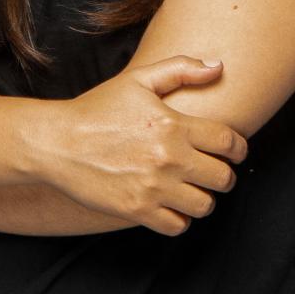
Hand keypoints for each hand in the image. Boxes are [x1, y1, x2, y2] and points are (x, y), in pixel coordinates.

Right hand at [26, 55, 246, 234]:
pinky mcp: (136, 210)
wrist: (56, 142)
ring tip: (189, 190)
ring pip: (204, 205)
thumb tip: (218, 67)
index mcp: (174, 125)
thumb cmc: (96, 110)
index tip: (232, 152)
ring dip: (201, 199)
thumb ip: (181, 69)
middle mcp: (169, 158)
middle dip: (222, 176)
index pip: (230, 142)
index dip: (238, 149)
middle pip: (223, 178)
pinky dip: (178, 219)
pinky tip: (169, 206)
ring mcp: (154, 187)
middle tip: (210, 173)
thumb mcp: (137, 81)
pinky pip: (178, 226)